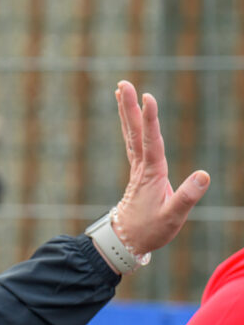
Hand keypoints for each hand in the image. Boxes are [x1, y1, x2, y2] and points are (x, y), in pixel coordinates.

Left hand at [112, 80, 208, 258]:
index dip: (150, 119)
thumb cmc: (150, 230)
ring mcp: (137, 168)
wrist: (127, 241)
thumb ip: (187, 196)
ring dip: (127, 111)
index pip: (151, 141)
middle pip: (135, 132)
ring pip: (131, 134)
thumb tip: (204, 175)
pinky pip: (132, 142)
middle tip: (123, 83)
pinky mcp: (138, 171)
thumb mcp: (173, 217)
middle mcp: (142, 166)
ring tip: (121, 89)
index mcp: (152, 173)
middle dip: (130, 107)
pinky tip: (129, 116)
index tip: (148, 97)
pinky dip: (130, 126)